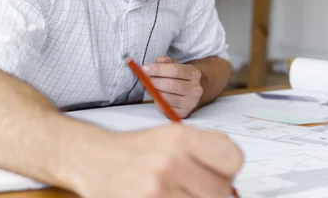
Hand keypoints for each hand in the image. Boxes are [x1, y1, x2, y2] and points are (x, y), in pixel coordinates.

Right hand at [74, 124, 243, 197]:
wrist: (94, 159)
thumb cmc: (138, 150)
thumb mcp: (173, 136)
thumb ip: (206, 151)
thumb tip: (233, 180)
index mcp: (181, 138)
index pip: (233, 160)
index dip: (229, 171)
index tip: (220, 175)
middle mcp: (169, 162)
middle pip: (220, 192)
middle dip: (213, 193)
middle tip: (197, 189)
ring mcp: (155, 190)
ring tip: (179, 193)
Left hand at [143, 56, 203, 118]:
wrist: (194, 93)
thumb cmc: (182, 78)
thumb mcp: (178, 66)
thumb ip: (167, 62)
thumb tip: (157, 61)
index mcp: (194, 74)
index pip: (175, 70)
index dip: (158, 69)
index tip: (144, 69)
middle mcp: (195, 89)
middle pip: (172, 85)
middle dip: (155, 81)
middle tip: (144, 78)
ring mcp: (191, 103)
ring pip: (168, 98)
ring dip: (155, 92)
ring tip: (149, 87)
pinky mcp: (184, 113)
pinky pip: (166, 108)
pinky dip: (158, 102)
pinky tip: (156, 96)